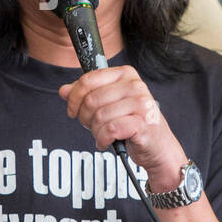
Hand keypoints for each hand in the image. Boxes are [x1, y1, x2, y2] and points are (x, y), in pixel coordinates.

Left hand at [59, 65, 184, 182]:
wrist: (158, 147)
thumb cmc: (133, 123)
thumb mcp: (109, 104)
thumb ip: (87, 95)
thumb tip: (63, 91)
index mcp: (126, 74)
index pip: (89, 80)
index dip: (74, 97)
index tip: (72, 110)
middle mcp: (136, 86)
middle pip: (92, 100)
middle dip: (85, 118)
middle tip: (91, 126)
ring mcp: (141, 104)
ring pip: (100, 116)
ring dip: (95, 132)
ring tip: (102, 135)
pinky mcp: (143, 123)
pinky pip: (110, 130)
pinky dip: (103, 140)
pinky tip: (106, 142)